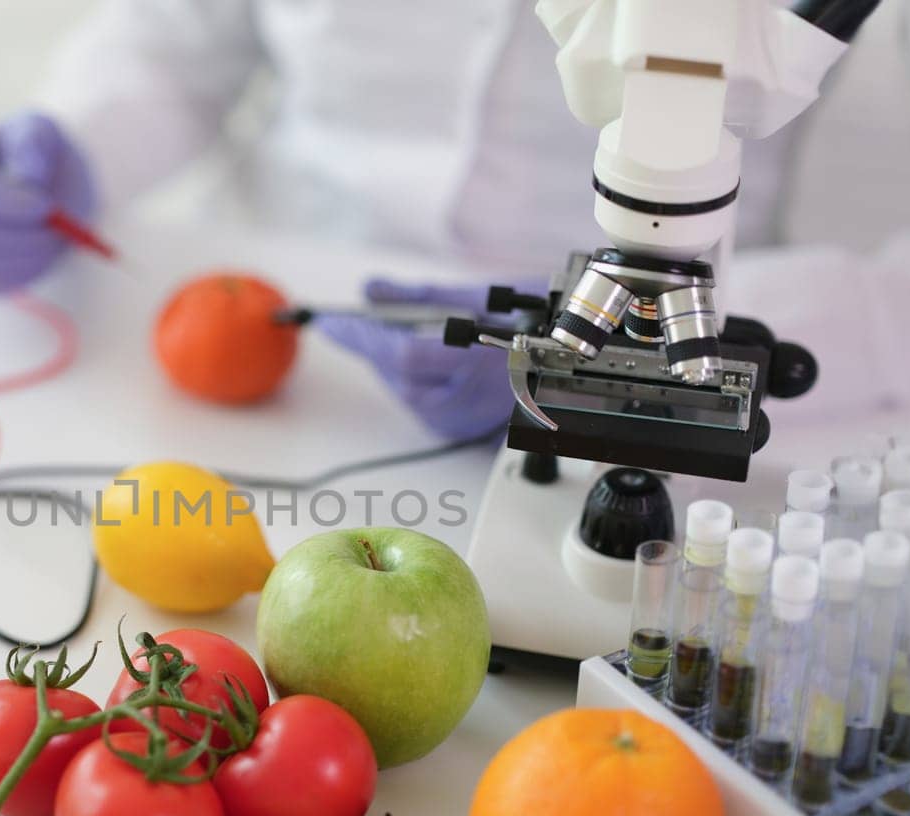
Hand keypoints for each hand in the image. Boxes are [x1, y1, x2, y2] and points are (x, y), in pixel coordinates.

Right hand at [0, 112, 95, 292]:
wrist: (51, 191)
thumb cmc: (37, 154)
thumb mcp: (39, 130)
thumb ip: (33, 142)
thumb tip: (27, 180)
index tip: (42, 204)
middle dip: (16, 228)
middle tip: (58, 220)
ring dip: (26, 249)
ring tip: (55, 229)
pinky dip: (27, 267)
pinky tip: (44, 245)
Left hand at [314, 277, 544, 439]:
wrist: (582, 360)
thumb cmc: (542, 322)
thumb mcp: (481, 296)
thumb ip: (419, 297)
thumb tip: (372, 291)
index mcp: (480, 363)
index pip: (403, 354)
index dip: (362, 338)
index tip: (328, 322)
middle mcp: (469, 400)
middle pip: (398, 375)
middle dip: (370, 347)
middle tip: (345, 324)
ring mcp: (465, 421)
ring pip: (404, 391)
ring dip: (387, 362)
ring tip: (380, 336)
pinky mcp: (460, 430)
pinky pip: (417, 403)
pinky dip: (406, 379)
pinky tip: (409, 359)